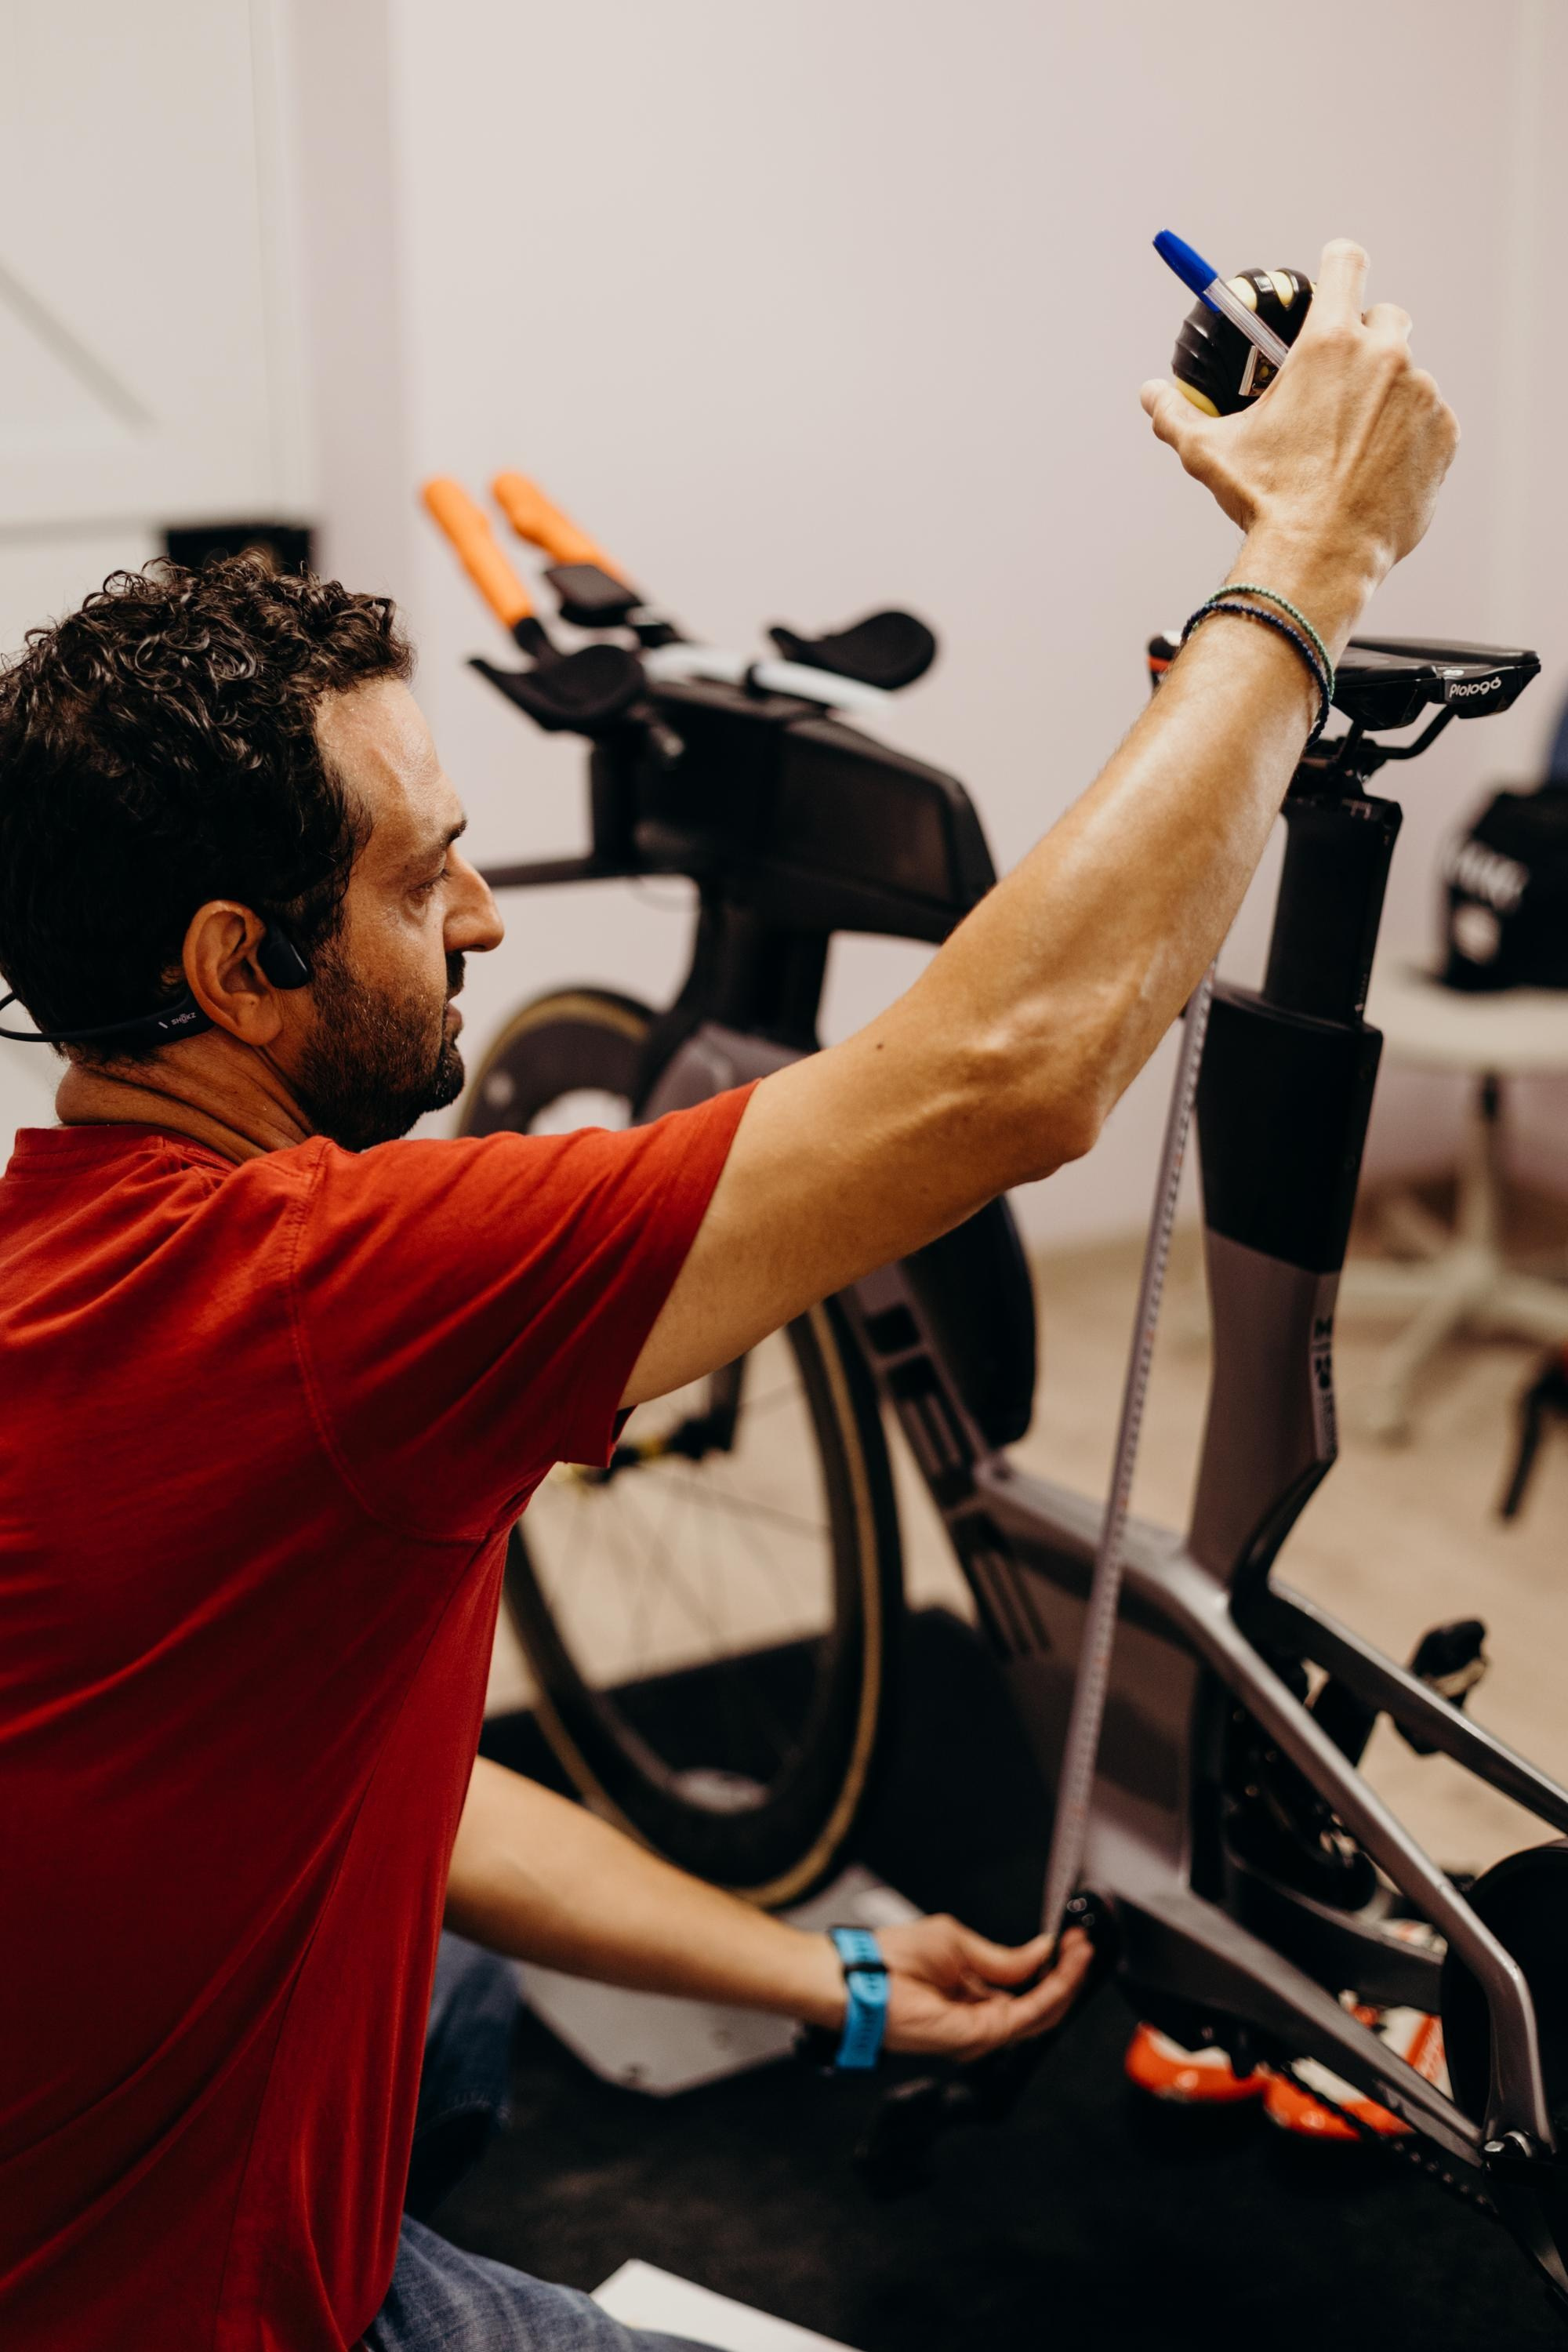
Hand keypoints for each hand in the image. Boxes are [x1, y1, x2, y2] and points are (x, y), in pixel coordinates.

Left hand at [865, 1916, 1094, 2061]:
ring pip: (1040, 2012)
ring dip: (1066, 1980)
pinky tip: (1064, 1968)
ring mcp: (981, 2028)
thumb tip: (1041, 1952)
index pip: (1024, 1985)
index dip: (1052, 1964)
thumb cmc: (893, 1958)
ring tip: (1080, 1951)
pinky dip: (1051, 1991)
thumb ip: (1003, 1959)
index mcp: (972, 1992)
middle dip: (1066, 1973)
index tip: (1073, 1940)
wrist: (861, 1981)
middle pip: (1038, 2003)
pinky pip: (1026, 2016)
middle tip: (1085, 1944)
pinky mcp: (978, 2035)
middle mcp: (980, 2014)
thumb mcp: (959, 1944)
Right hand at [1139, 239, 1459, 600]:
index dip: (1338, 264)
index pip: (1347, 263)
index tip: (1334, 276)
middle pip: (1386, 317)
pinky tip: (1377, 469)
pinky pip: (1428, 421)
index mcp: (1329, 343)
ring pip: (1408, 375)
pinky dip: (1408, 437)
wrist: (1320, 558)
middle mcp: (1385, 357)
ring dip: (1386, 396)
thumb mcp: (1210, 453)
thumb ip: (1177, 414)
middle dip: (1366, 339)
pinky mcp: (1443, 434)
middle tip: (1340, 383)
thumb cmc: (1267, 502)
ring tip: (1352, 444)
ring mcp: (1421, 395)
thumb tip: (1151, 394)